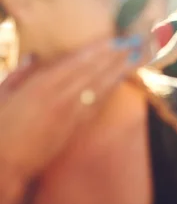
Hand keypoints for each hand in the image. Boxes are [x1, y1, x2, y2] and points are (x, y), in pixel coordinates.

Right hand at [0, 39, 138, 184]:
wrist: (4, 163)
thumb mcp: (1, 95)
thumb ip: (19, 74)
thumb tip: (34, 56)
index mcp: (41, 86)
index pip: (76, 62)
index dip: (98, 50)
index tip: (115, 39)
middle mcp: (60, 97)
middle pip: (94, 72)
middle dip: (116, 56)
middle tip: (135, 43)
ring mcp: (70, 113)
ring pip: (100, 87)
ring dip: (119, 71)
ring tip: (136, 57)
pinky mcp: (74, 128)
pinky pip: (96, 105)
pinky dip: (110, 91)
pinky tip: (120, 80)